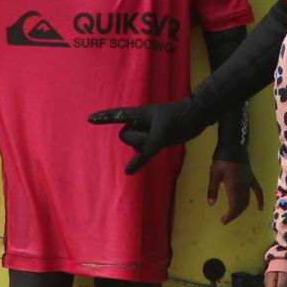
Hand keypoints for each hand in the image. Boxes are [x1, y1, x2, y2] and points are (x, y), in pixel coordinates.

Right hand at [88, 96, 210, 172]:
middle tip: (156, 132)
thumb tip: (144, 154)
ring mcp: (147, 134)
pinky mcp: (156, 144)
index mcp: (139, 113)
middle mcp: (140, 124)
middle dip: (137, 139)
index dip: (103, 118)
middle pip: (126, 137)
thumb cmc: (180, 116)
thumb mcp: (165, 127)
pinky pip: (142, 156)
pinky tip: (128, 172)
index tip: (90, 119)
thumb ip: (152, 141)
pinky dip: (136, 163)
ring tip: (163, 136)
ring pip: (136, 146)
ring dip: (147, 146)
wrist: (196, 117)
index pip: (117, 116)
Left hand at [208, 158, 262, 223]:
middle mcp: (243, 187)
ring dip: (242, 209)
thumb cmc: (222, 161)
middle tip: (226, 218)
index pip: (234, 206)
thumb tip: (211, 204)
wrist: (233, 147)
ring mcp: (249, 182)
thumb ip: (212, 190)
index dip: (230, 216)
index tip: (224, 221)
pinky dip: (260, 199)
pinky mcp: (251, 178)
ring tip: (234, 214)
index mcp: (234, 187)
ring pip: (248, 200)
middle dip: (234, 214)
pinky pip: (258, 190)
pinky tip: (260, 208)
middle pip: (241, 205)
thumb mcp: (214, 175)